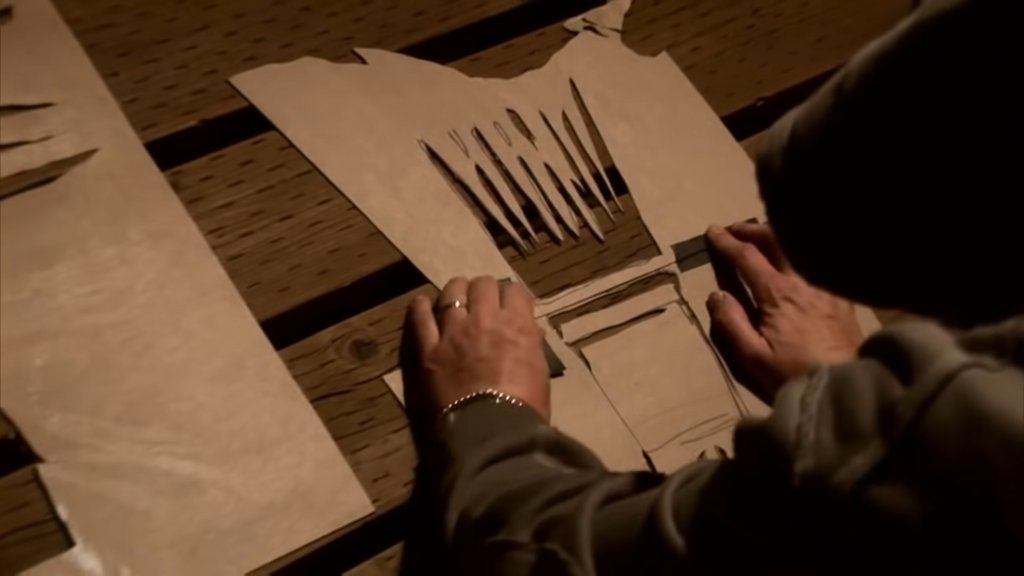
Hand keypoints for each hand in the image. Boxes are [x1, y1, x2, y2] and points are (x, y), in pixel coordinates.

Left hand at [403, 276, 549, 420]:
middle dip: (484, 290)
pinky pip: (420, 317)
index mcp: (517, 326)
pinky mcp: (426, 350)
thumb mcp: (539, 374)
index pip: (515, 292)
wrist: (491, 437)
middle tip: (482, 301)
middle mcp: (485, 319)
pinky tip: (422, 305)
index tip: (510, 304)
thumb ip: (530, 347)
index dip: (512, 296)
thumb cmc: (524, 412)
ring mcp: (452, 332)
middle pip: (483, 285)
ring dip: (455, 292)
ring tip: (454, 298)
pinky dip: (421, 307)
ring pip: (451, 292)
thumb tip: (527, 333)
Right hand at [706, 223, 863, 400]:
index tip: (712, 232)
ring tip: (763, 237)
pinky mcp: (841, 294)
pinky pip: (820, 261)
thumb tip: (716, 295)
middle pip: (776, 240)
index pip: (747, 257)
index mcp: (777, 293)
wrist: (848, 384)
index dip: (727, 242)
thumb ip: (731, 323)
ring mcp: (825, 284)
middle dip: (751, 230)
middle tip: (734, 229)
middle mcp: (803, 280)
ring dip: (777, 235)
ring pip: (800, 247)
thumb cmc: (795, 373)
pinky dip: (803, 251)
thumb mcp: (753, 357)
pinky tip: (798, 258)